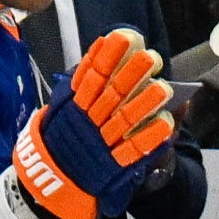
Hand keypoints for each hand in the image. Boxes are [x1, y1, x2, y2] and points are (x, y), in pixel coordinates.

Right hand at [11, 27, 175, 218]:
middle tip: (150, 57)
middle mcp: (87, 123)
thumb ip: (77, 86)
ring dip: (144, 104)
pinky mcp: (112, 165)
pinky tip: (165, 124)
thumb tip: (99, 57)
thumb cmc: (63, 140)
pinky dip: (148, 138)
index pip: (91, 76)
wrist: (52, 182)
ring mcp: (100, 144)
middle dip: (130, 75)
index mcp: (74, 107)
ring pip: (123, 121)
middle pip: (111, 95)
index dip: (106, 56)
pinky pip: (132, 151)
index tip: (123, 36)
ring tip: (164, 88)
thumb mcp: (61, 110)